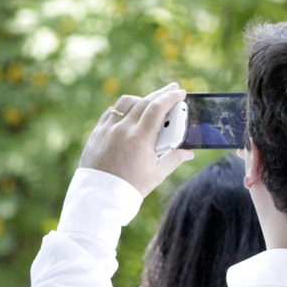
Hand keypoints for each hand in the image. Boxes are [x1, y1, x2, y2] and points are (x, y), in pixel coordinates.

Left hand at [79, 83, 194, 196]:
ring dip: (142, 99)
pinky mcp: (97, 133)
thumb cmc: (130, 188)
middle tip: (173, 89)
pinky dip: (124, 108)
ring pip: (126, 102)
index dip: (171, 97)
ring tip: (152, 102)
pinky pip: (111, 112)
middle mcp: (122, 130)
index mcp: (140, 139)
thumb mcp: (157, 174)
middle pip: (144, 101)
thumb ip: (174, 159)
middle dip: (161, 93)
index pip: (157, 108)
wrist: (99, 198)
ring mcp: (107, 130)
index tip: (181, 92)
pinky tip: (132, 112)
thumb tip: (189, 151)